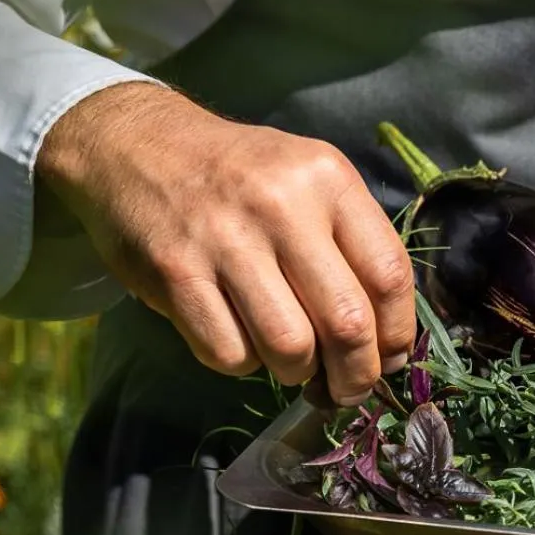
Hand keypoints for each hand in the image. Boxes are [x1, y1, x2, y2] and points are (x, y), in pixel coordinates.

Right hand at [37, 83, 415, 404]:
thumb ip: (351, 247)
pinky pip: (230, 354)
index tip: (390, 359)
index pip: (388, 276)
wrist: (137, 146)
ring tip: (290, 360)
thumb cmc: (240, 177)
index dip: (397, 334)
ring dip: (297, 372)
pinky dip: (242, 362)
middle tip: (348, 388)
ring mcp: (225, 239)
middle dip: (355, 375)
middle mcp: (281, 204)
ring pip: (290, 348)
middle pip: (346, 323)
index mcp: (327, 179)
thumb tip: (386, 344)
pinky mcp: (176, 272)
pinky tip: (240, 336)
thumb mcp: (308, 180)